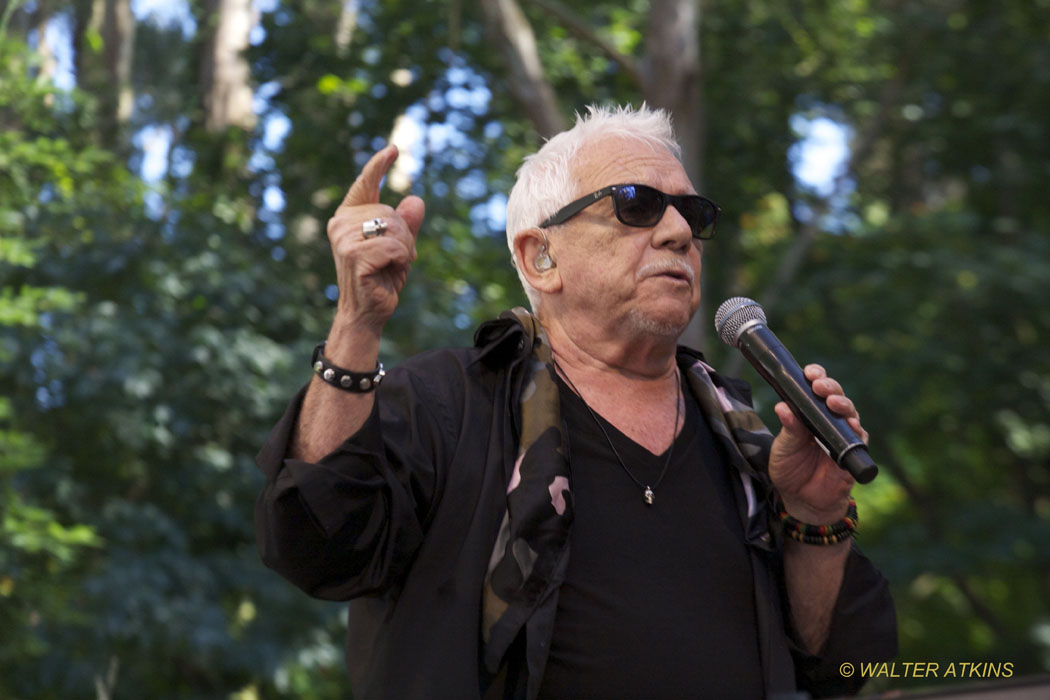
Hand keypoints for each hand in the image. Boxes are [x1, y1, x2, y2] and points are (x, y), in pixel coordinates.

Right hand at [326, 145, 425, 336]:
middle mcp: (341, 223)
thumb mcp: (400, 246)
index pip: (365, 184)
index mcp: (348, 216)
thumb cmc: (381, 278)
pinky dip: (401, 258)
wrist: (368, 313)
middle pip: (391, 211)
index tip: (394, 149)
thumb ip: (407, 224)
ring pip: (394, 227)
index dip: (379, 166)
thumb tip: (415, 200)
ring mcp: (343, 238)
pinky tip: (390, 271)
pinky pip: (394, 246)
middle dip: (405, 234)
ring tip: (393, 265)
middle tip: (399, 257)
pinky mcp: (353, 255)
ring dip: (404, 248)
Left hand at [768, 364, 866, 522]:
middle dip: (830, 387)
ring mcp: (843, 435)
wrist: (801, 500)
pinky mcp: (853, 452)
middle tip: (819, 386)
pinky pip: (858, 438)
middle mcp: (829, 420)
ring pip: (850, 413)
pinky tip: (850, 424)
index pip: (816, 388)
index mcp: (810, 413)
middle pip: (836, 396)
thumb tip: (782, 406)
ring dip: (843, 405)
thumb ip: (788, 428)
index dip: (816, 377)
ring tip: (832, 402)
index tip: (809, 372)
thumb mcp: (783, 447)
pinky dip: (854, 430)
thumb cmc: (790, 469)